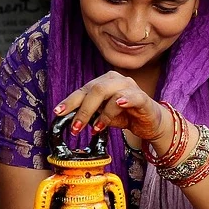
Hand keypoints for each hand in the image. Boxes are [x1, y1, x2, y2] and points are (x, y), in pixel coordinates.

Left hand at [54, 71, 169, 144]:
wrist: (150, 122)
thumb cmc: (125, 116)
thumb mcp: (102, 116)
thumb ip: (89, 114)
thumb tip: (70, 121)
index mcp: (103, 82)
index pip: (83, 90)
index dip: (70, 102)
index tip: (58, 113)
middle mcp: (115, 80)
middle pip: (94, 90)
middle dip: (81, 110)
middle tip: (75, 128)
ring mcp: (130, 86)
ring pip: (108, 93)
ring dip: (99, 113)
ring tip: (95, 128)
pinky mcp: (142, 97)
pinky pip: (131, 97)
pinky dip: (122, 101)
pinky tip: (118, 105)